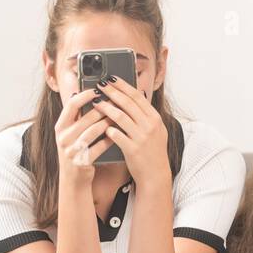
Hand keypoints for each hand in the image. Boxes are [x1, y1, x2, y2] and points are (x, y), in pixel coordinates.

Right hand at [55, 87, 111, 186]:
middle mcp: (63, 137)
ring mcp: (71, 150)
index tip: (98, 89)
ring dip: (108, 122)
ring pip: (93, 131)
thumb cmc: (76, 151)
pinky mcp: (81, 161)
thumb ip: (76, 116)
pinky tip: (118, 133)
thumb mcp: (70, 133)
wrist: (73, 179)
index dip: (85, 95)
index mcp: (60, 127)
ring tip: (120, 116)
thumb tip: (86, 93)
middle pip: (86, 118)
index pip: (70, 105)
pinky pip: (99, 147)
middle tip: (116, 102)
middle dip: (103, 109)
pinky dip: (110, 139)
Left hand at [92, 75, 170, 190]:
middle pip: (128, 103)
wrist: (155, 175)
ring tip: (96, 102)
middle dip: (112, 92)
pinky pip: (116, 135)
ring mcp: (142, 137)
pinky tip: (100, 126)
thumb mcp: (156, 130)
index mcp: (155, 118)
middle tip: (100, 85)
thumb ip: (146, 114)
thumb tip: (138, 94)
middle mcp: (150, 125)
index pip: (138, 96)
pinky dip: (107, 129)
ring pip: (120, 117)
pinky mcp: (133, 149)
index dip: (123, 85)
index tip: (111, 78)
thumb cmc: (152, 151)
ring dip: (106, 108)